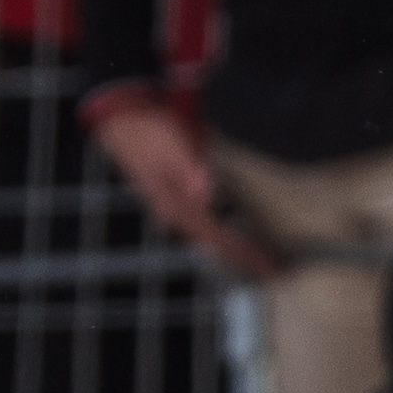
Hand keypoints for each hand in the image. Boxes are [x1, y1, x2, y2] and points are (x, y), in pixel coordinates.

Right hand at [87, 88, 282, 279]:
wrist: (117, 119)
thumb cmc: (149, 130)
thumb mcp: (171, 146)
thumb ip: (190, 170)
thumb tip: (205, 197)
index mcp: (176, 205)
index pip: (219, 238)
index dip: (247, 255)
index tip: (273, 271)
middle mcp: (173, 212)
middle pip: (215, 244)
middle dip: (245, 259)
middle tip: (275, 273)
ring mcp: (169, 206)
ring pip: (206, 237)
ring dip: (231, 249)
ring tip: (256, 261)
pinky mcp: (170, 197)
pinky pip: (200, 225)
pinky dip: (218, 234)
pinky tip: (226, 235)